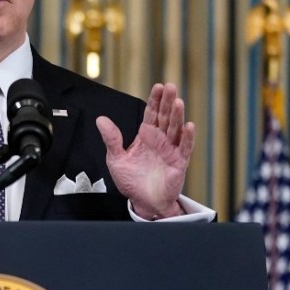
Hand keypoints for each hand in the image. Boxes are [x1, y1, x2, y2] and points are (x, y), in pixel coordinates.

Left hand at [96, 83, 193, 219]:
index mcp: (146, 136)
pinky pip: (184, 148)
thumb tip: (101, 119)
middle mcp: (160, 141)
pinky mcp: (178, 163)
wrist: (143, 202)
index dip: (155, 100)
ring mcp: (170, 151)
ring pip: (175, 129)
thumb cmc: (131, 181)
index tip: (158, 86)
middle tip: (170, 87)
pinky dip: (187, 137)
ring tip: (178, 102)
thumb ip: (111, 139)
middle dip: (167, 102)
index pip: (152, 114)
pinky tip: (189, 126)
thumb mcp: (116, 158)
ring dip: (177, 116)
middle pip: (165, 117)